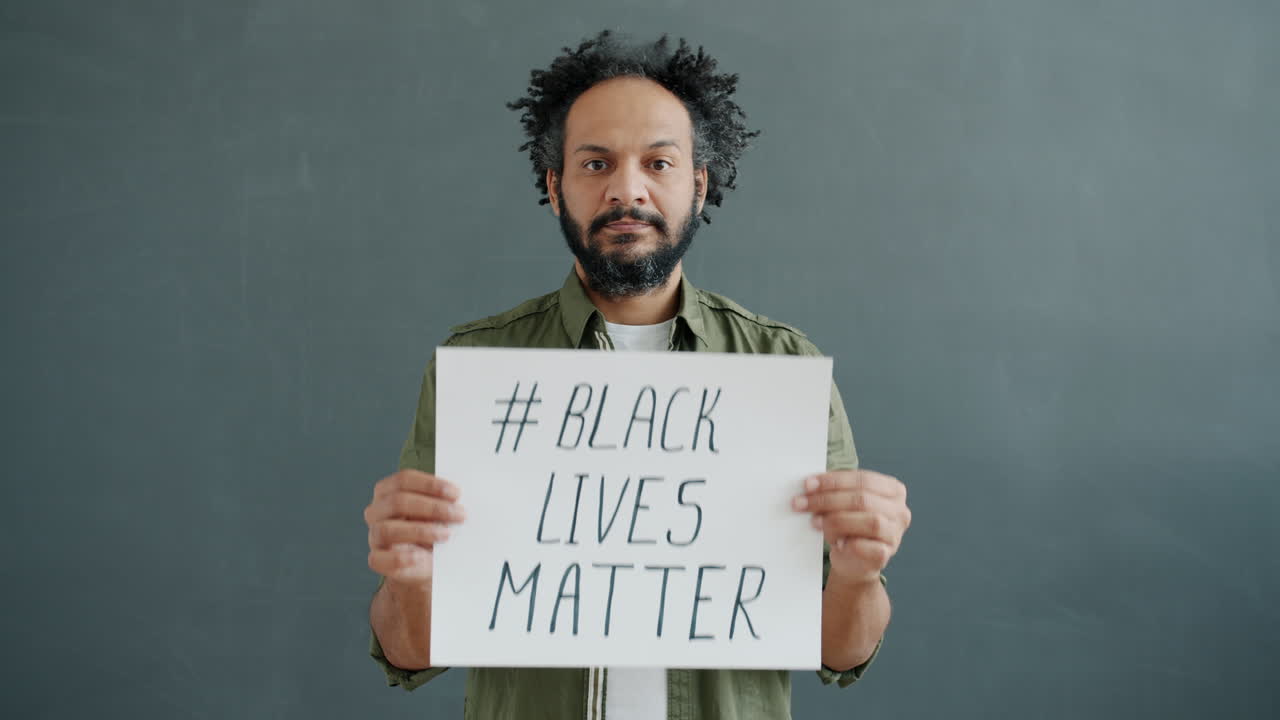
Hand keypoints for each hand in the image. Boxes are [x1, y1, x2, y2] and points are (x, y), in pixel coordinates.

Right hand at [364, 469, 465, 584]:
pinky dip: (399, 558)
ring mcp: (374, 536)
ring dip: (421, 531)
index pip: (403, 480)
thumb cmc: (433, 530)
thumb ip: (445, 501)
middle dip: (433, 507)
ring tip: (446, 535)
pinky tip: (419, 557)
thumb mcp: (439, 513)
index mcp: (388, 491)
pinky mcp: (377, 560)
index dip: (430, 485)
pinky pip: (378, 559)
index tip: (456, 493)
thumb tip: (459, 496)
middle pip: (398, 502)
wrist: (427, 564)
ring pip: (387, 529)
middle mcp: (377, 511)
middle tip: (459, 514)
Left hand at [792, 469, 909, 583]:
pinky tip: (836, 542)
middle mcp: (899, 510)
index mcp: (893, 490)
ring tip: (815, 523)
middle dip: (828, 500)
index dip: (834, 481)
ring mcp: (894, 534)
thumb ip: (836, 491)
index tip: (808, 484)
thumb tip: (810, 485)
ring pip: (869, 521)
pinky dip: (847, 542)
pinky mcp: (885, 554)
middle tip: (802, 503)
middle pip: (863, 499)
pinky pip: (866, 546)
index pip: (863, 479)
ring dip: (836, 521)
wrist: (853, 561)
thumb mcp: (845, 504)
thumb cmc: (849, 527)